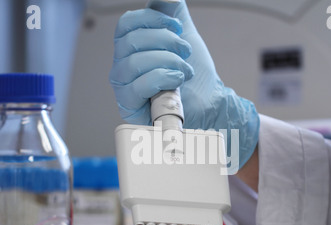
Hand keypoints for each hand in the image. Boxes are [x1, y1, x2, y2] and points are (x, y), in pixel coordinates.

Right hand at [109, 0, 259, 170]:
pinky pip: (137, 86)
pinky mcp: (130, 106)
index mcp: (131, 47)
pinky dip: (162, 78)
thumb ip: (171, 11)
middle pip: (131, 41)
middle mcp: (123, 65)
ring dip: (168, 62)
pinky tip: (177, 80)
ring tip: (185, 69)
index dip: (153, 20)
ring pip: (135, 62)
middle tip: (185, 51)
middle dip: (166, 42)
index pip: (126, 24)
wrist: (208, 102)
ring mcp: (124, 87)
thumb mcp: (183, 35)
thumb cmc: (193, 75)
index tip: (177, 27)